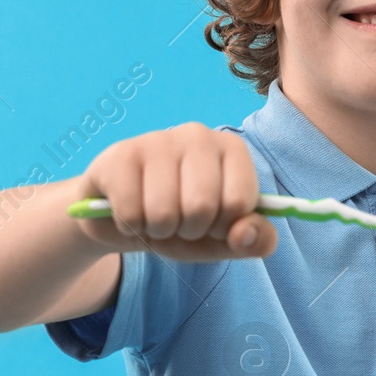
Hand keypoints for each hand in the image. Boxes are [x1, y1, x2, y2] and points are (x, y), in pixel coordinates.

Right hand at [72, 122, 277, 262]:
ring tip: (155, 217)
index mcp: (232, 149)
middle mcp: (198, 135)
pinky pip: (130, 213)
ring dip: (158, 231)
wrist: (125, 218)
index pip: (239, 203)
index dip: (223, 228)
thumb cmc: (184, 222)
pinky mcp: (120, 155)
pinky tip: (130, 211)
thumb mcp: (225, 239)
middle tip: (180, 221)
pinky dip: (130, 227)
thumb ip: (254, 240)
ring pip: (164, 213)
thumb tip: (248, 233)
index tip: (213, 223)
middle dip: (189, 230)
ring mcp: (157, 140)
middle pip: (201, 207)